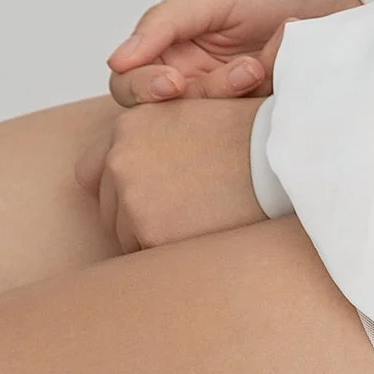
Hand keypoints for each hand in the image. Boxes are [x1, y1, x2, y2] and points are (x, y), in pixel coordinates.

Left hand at [76, 96, 263, 251]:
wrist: (280, 160)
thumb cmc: (248, 137)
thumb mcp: (191, 114)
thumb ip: (152, 135)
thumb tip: (125, 167)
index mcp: (127, 126)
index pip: (93, 170)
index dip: (116, 187)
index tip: (143, 196)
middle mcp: (120, 159)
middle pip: (108, 207)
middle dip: (134, 215)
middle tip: (180, 213)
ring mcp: (132, 198)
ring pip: (124, 236)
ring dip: (151, 236)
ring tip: (197, 222)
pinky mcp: (151, 233)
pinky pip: (146, 258)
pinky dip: (169, 254)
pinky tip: (201, 237)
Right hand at [105, 0, 359, 107]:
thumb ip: (163, 24)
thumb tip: (117, 61)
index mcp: (170, 48)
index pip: (130, 84)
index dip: (144, 90)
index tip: (173, 83)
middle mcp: (192, 78)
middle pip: (169, 115)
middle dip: (207, 95)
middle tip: (245, 71)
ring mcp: (226, 101)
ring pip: (210, 124)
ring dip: (240, 93)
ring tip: (269, 58)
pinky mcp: (258, 114)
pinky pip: (249, 125)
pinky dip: (268, 92)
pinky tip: (285, 60)